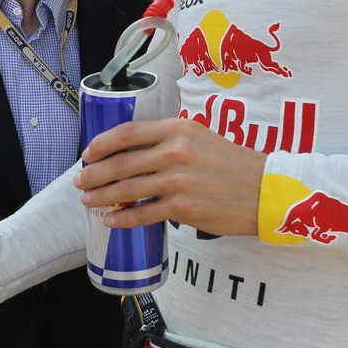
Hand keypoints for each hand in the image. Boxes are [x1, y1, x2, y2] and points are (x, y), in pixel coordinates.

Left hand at [73, 117, 265, 235]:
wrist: (267, 190)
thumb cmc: (234, 164)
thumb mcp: (201, 137)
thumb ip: (169, 140)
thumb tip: (133, 153)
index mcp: (178, 129)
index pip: (127, 132)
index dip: (101, 144)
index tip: (88, 154)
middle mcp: (175, 151)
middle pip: (120, 162)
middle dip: (94, 173)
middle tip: (80, 180)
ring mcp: (179, 180)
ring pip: (127, 188)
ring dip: (101, 195)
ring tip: (88, 200)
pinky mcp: (184, 207)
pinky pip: (143, 213)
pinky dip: (122, 217)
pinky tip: (111, 219)